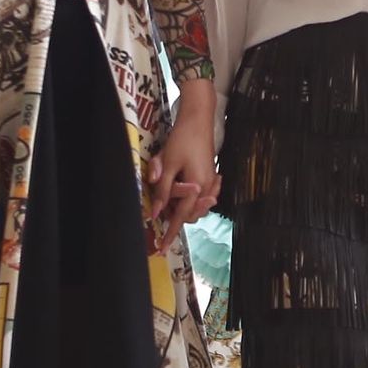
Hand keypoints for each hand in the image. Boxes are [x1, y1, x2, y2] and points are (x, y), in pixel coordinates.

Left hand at [147, 84, 218, 254]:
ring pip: (196, 206)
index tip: (164, 247)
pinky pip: (203, 196)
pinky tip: (189, 189)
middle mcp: (208, 188)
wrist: (199, 119)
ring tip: (172, 193)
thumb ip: (163, 190)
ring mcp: (212, 182)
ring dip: (183, 205)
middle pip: (189, 213)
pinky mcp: (212, 176)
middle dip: (175, 214)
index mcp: (197, 187)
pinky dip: (194, 198)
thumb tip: (156, 213)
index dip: (171, 233)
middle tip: (160, 205)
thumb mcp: (168, 164)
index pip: (181, 217)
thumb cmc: (182, 139)